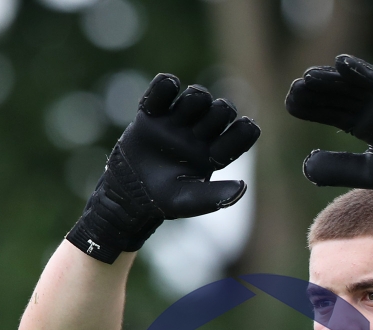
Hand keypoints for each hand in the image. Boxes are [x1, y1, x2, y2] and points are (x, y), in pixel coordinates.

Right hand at [67, 75, 259, 262]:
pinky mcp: (154, 110)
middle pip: (224, 109)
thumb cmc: (163, 198)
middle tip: (199, 131)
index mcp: (216, 153)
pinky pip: (164, 87)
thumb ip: (215, 196)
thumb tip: (242, 186)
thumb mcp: (188, 201)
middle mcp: (202, 133)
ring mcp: (178, 120)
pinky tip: (162, 95)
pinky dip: (165, 85)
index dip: (244, 131)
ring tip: (178, 117)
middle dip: (218, 113)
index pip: (243, 133)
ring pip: (198, 95)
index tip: (239, 131)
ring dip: (195, 99)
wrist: (128, 192)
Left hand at [285, 55, 372, 237]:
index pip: (336, 112)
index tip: (290, 104)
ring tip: (308, 78)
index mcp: (368, 126)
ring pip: (355, 87)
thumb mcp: (367, 173)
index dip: (314, 108)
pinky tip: (340, 65)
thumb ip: (339, 168)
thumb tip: (306, 165)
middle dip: (318, 91)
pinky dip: (360, 72)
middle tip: (293, 89)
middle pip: (342, 96)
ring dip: (332, 80)